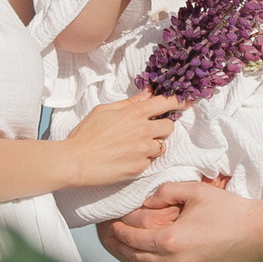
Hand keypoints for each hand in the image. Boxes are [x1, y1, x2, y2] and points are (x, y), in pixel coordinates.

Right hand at [65, 91, 183, 186]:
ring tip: (133, 146)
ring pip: (161, 145)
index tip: (186, 102)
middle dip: (162, 126)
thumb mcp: (104, 110)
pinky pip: (150, 161)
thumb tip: (147, 94)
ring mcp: (143, 150)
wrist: (76, 161)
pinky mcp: (140, 167)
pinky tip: (126, 158)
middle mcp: (142, 131)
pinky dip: (142, 159)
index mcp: (133, 113)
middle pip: (169, 126)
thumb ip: (129, 103)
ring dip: (153, 145)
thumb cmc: (85, 134)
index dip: (179, 101)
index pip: (165, 103)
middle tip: (149, 130)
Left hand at [99, 181, 262, 261]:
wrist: (259, 235)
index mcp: (171, 240)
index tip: (110, 226)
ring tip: (124, 252)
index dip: (117, 232)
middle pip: (133, 260)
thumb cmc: (229, 210)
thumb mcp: (195, 191)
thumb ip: (165, 192)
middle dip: (118, 248)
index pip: (131, 240)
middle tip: (108, 239)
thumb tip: (146, 202)